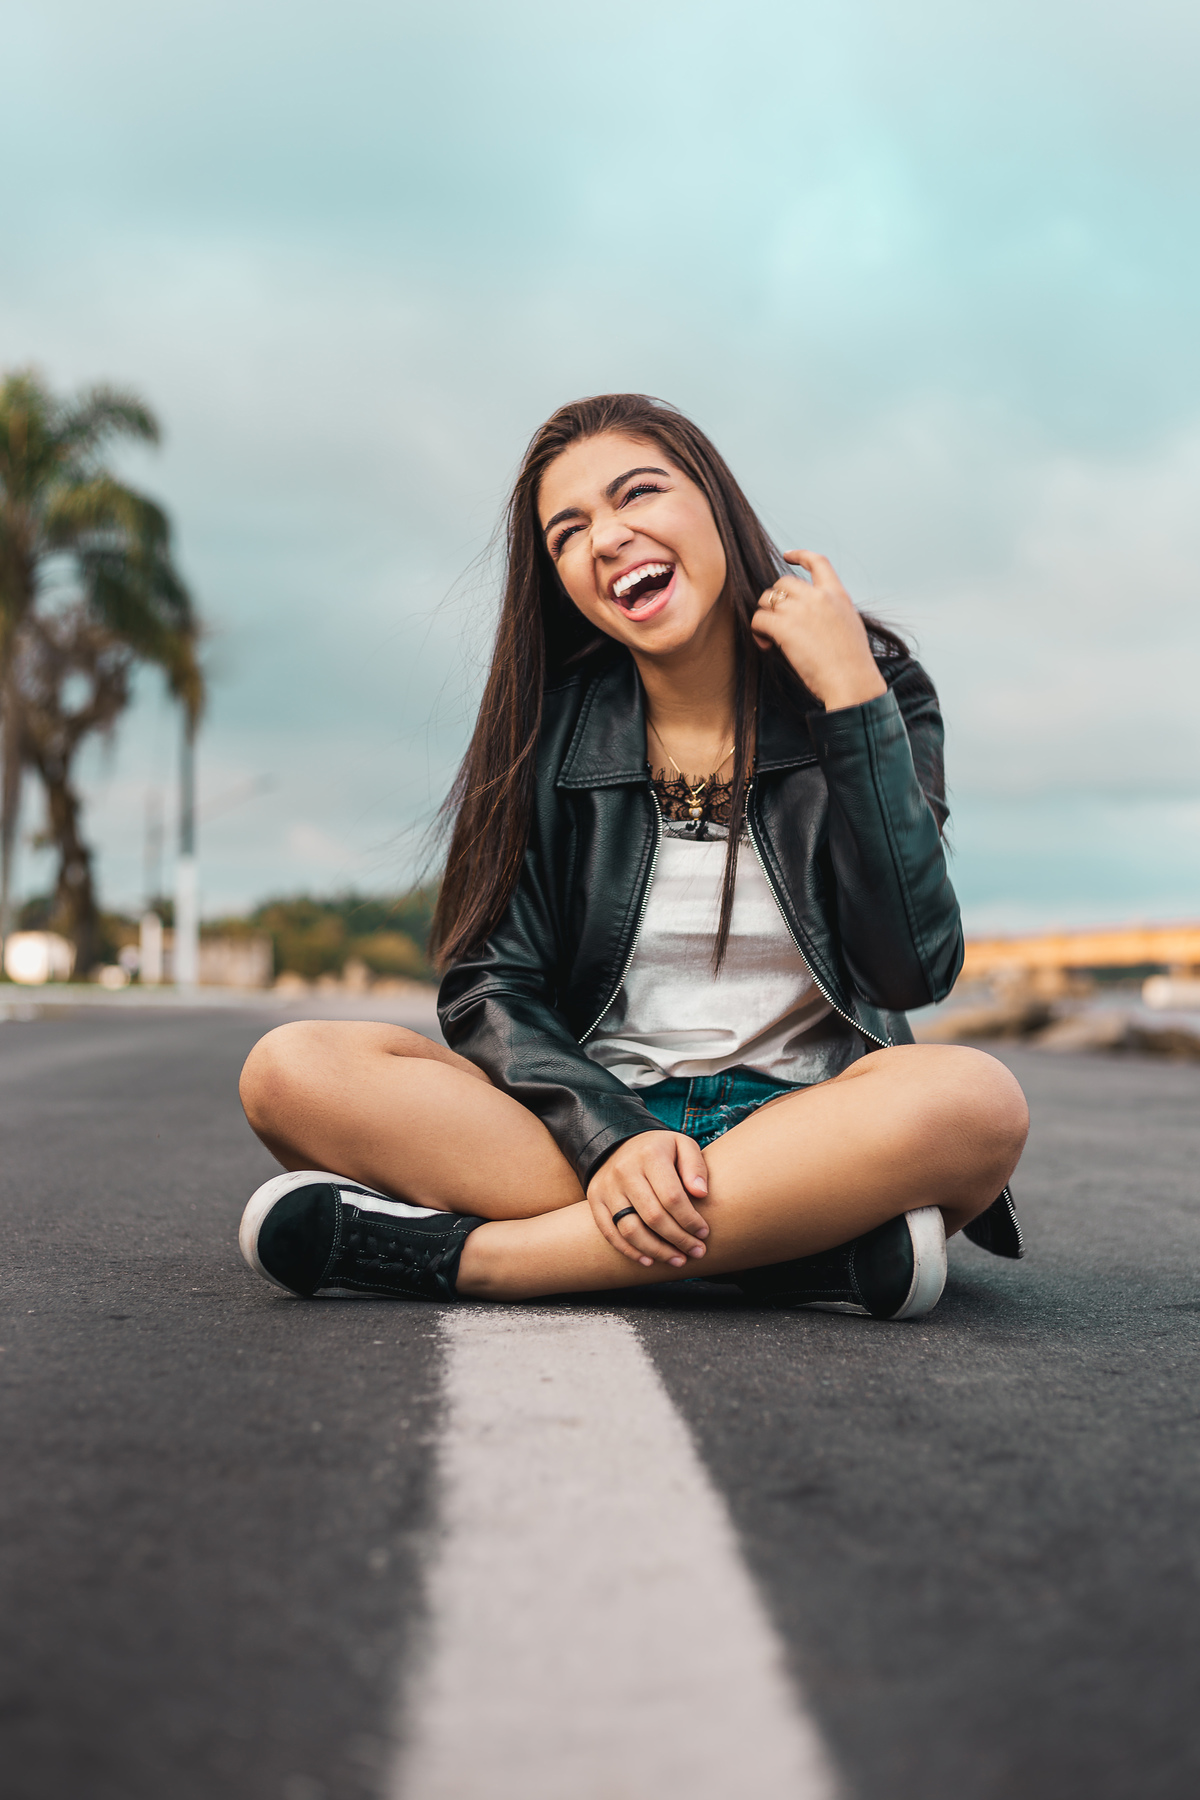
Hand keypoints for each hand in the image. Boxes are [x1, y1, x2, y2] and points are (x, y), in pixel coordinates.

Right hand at [587, 1131, 710, 1267]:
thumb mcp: (682, 1145)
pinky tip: (649, 1261)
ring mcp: (607, 1187)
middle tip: (697, 1252)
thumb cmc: (659, 1150)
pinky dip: (630, 1251)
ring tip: (677, 1260)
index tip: (704, 1233)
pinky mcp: (596, 1200)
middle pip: (653, 1216)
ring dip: (656, 1251)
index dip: (690, 1220)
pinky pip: (610, 1232)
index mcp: (650, 1155)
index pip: (672, 1197)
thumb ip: (695, 1167)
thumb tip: (701, 1193)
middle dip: (678, 1239)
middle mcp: (625, 1171)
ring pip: (631, 1229)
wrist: (617, 1143)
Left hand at [751, 550, 886, 711]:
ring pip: (766, 599)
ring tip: (769, 637)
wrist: (852, 681)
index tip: (787, 555)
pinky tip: (766, 645)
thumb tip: (814, 617)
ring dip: (764, 615)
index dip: (800, 555)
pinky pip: (759, 619)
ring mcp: (801, 610)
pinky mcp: (784, 627)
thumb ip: (832, 612)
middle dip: (775, 599)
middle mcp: (818, 597)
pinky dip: (757, 632)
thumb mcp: (850, 626)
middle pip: (783, 582)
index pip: (818, 562)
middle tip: (776, 621)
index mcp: (837, 594)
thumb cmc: (852, 664)